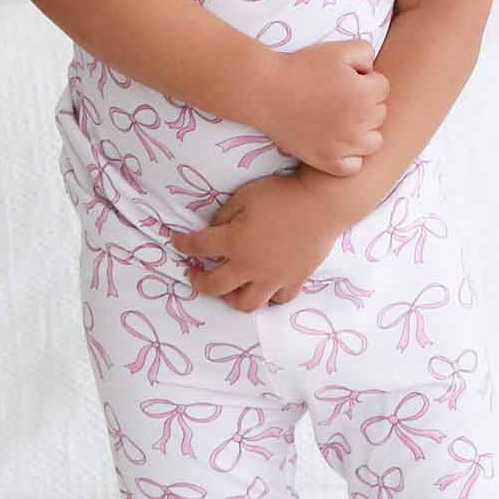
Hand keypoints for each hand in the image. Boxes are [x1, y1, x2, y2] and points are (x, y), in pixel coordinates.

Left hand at [168, 172, 346, 311]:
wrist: (322, 204)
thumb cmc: (281, 195)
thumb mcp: (245, 196)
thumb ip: (224, 215)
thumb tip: (214, 229)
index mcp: (234, 242)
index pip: (198, 247)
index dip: (183, 244)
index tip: (176, 242)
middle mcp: (250, 266)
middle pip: (215, 287)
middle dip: (199, 283)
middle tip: (195, 276)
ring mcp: (273, 278)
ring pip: (246, 304)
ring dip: (231, 298)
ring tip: (230, 288)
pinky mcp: (294, 280)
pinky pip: (278, 299)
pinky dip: (268, 295)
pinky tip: (264, 286)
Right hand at [252, 40, 388, 177]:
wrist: (266, 91)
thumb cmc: (302, 67)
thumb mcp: (339, 49)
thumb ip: (367, 54)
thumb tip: (373, 73)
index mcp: (365, 94)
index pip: (383, 87)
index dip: (365, 79)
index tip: (344, 78)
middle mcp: (359, 123)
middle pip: (379, 114)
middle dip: (365, 103)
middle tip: (337, 98)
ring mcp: (344, 145)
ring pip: (373, 142)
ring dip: (363, 131)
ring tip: (341, 120)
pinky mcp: (328, 161)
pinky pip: (353, 166)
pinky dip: (349, 157)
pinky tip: (335, 142)